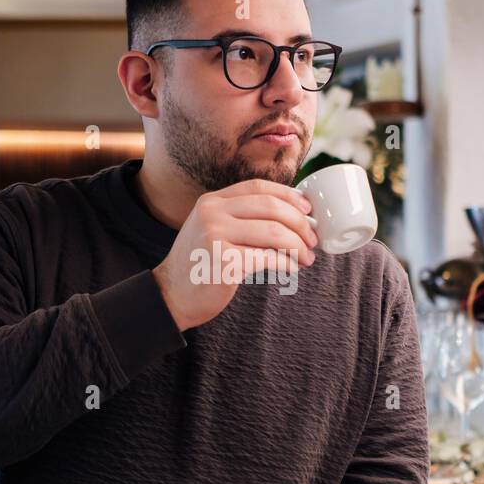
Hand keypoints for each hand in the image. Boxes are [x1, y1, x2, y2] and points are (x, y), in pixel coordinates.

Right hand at [152, 178, 318, 330]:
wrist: (172, 296)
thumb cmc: (201, 265)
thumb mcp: (213, 229)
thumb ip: (240, 217)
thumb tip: (293, 214)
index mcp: (211, 201)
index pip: (258, 187)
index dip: (289, 195)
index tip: (308, 209)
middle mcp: (211, 213)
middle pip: (271, 207)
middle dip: (300, 224)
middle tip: (312, 240)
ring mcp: (215, 236)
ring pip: (274, 233)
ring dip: (298, 246)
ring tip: (306, 258)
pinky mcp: (224, 262)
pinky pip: (268, 258)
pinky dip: (286, 263)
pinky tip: (291, 268)